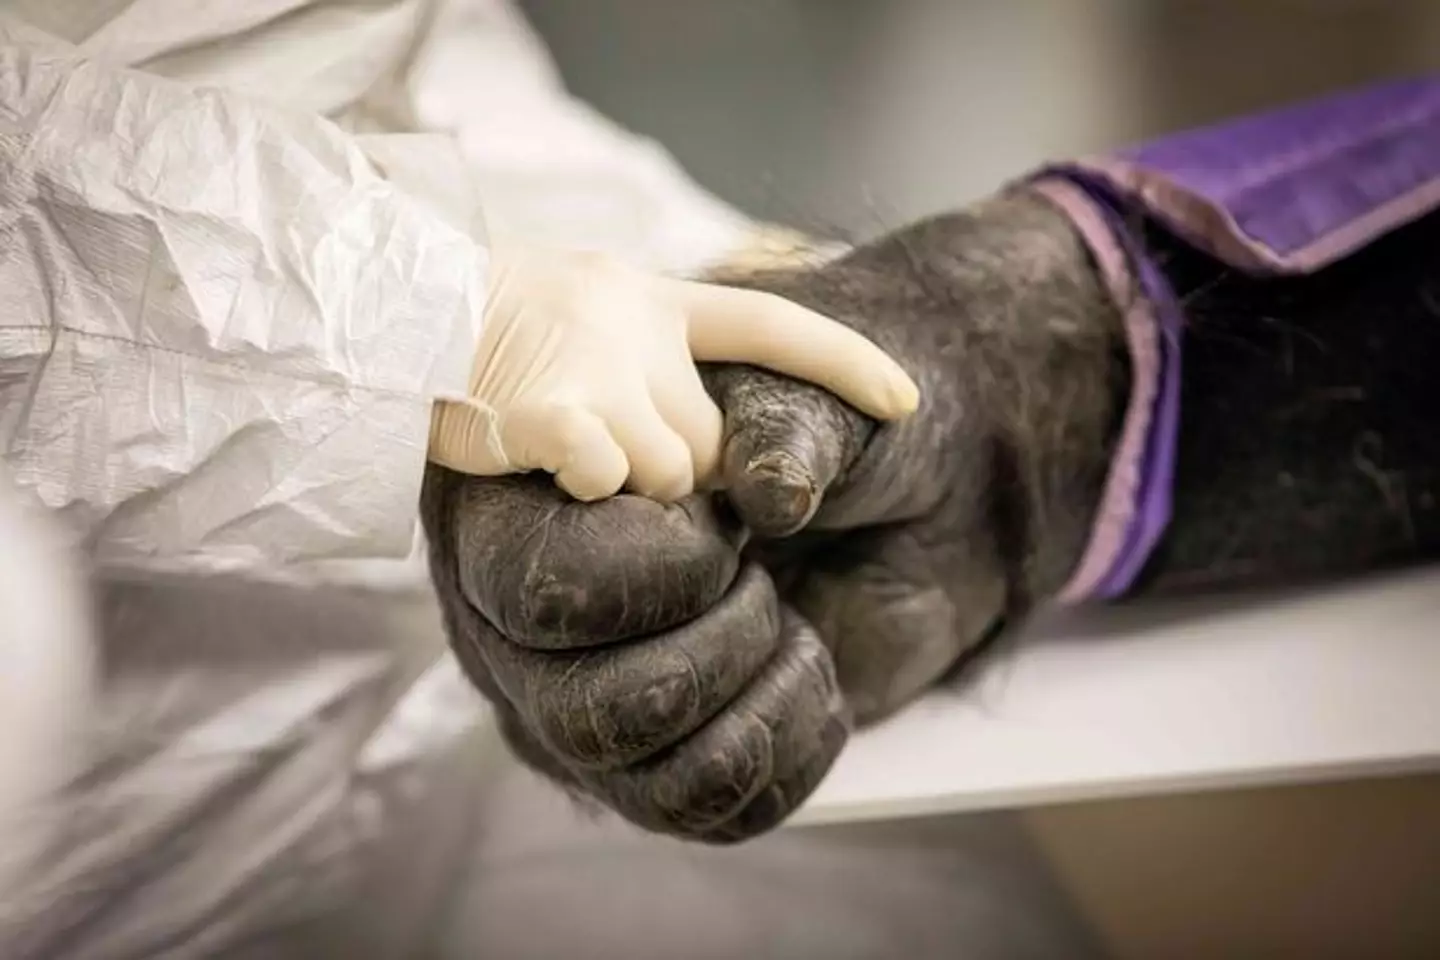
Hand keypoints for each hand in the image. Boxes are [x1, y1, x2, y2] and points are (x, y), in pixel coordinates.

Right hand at [422, 192, 1128, 840]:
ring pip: (638, 779)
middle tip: (760, 579)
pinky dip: (789, 745)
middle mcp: (531, 628)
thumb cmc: (824, 445)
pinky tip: (810, 670)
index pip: (531, 586)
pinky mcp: (658, 764)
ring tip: (791, 625)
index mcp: (528, 511)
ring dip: (750, 701)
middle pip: (578, 713)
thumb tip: (769, 497)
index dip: (650, 570)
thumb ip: (789, 432)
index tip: (724, 526)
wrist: (895, 510)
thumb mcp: (811, 410)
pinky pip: (700, 809)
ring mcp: (588, 708)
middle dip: (711, 650)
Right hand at [428, 243, 918, 501]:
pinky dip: (588, 481)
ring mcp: (593, 366)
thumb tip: (698, 464)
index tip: (908, 401)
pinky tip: (548, 466)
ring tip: (560, 460)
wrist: (390, 314)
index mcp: (654, 299)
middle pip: (709, 443)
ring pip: (668, 475)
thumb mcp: (592, 324)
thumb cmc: (489, 338)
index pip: (771, 325)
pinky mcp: (545, 413)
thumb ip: (656, 376)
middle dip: (676, 470)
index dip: (842, 365)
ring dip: (627, 490)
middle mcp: (635, 325)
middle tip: (604, 453)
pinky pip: (606, 473)